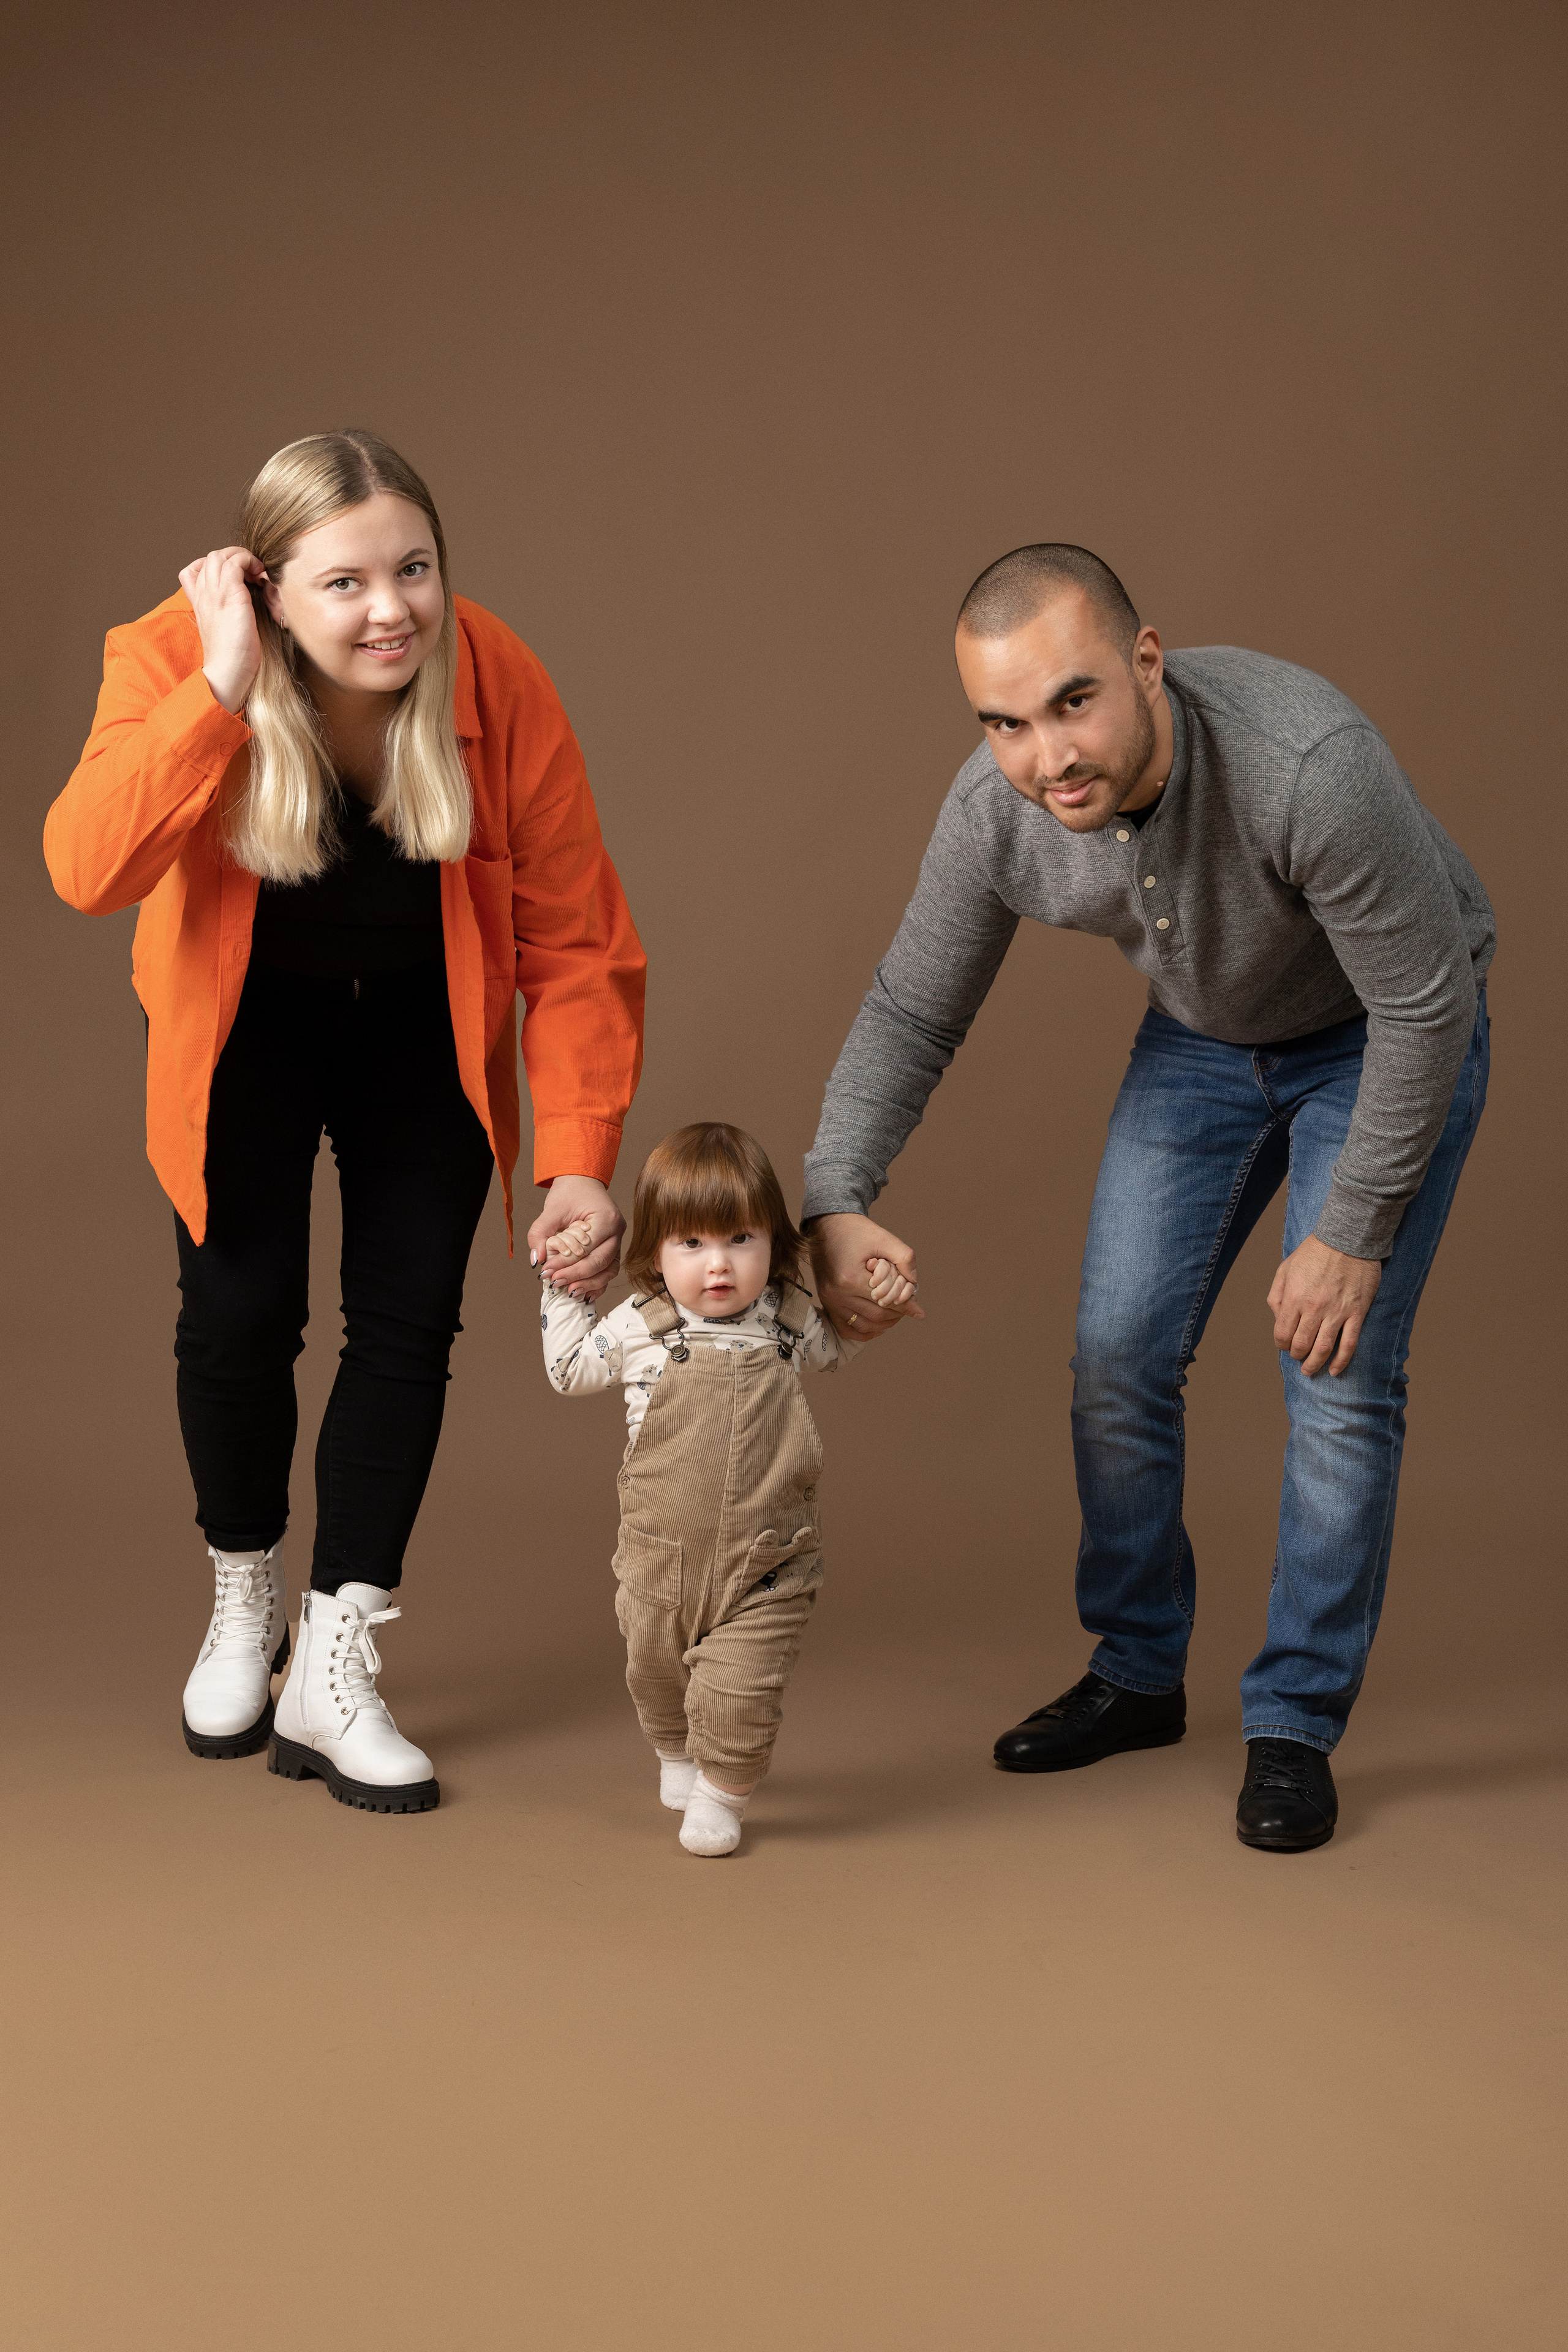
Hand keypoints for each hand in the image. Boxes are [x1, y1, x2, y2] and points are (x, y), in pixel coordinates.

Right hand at [179, 545, 267, 713]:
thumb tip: (252, 600)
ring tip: (256, 571)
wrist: (228, 675)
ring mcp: (214, 594)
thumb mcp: (229, 632)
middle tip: (252, 572)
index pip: (194, 571)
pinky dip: (248, 561)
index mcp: (200, 605)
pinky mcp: (230, 595)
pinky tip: (260, 575)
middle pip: (209, 558)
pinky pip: (234, 562)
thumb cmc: (234, 660)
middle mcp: (203, 596)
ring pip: (219, 555)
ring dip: (241, 557)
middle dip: (233, 558)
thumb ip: (231, 614)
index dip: (215, 567)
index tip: (237, 576)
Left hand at [528, 1176, 623, 1301]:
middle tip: (555, 1283)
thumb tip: (536, 1260)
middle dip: (576, 1276)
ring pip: (609, 1270)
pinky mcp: (613, 1249)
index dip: (566, 1263)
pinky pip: (609, 1271)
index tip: (547, 1272)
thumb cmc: (569, 1194)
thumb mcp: (551, 1209)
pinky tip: (584, 1294)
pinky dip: (597, 1284)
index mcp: (606, 1218)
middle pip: (600, 1262)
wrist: (582, 1183)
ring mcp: (618, 1241)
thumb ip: (540, 1233)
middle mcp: (617, 1231)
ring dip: (589, 1284)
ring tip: (569, 1292)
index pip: (586, 1248)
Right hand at [808, 1212, 923, 1341]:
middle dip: (897, 1314)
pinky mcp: (826, 1302)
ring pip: (863, 1325)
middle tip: (908, 1309)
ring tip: (895, 1315)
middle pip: (877, 1315)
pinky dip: (863, 1331)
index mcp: (851, 1278)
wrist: (828, 1225)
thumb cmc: (856, 1230)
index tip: (919, 1310)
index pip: (887, 1301)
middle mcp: (837, 1294)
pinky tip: (877, 1326)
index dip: (906, 1306)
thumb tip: (915, 1285)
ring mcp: (830, 1300)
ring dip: (883, 1324)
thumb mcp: (884, 1239)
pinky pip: (846, 1328)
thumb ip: (904, 1259)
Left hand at [1268, 1234, 1380, 1376]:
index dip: (1281, 1344)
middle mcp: (1314, 1308)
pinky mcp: (1357, 1313)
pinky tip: (1334, 1370)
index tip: (1284, 1344)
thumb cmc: (1314, 1252)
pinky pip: (1349, 1344)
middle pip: (1301, 1345)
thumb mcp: (1285, 1268)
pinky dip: (1341, 1361)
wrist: (1348, 1239)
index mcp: (1294, 1297)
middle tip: (1298, 1357)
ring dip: (1314, 1364)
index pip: (1282, 1334)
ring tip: (1310, 1370)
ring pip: (1323, 1349)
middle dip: (1296, 1355)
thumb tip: (1277, 1318)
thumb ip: (1277, 1295)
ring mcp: (1337, 1312)